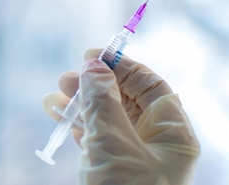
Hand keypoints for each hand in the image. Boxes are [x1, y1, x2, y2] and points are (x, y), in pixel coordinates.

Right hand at [42, 50, 199, 184]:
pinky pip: (97, 140)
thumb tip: (93, 66)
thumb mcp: (113, 142)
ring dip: (82, 105)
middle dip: (96, 85)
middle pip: (127, 100)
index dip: (122, 67)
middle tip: (67, 78)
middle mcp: (156, 144)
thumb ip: (102, 100)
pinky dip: (78, 126)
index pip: (151, 87)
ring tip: (56, 96)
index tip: (92, 56)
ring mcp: (134, 159)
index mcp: (173, 135)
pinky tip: (58, 116)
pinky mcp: (115, 172)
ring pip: (108, 120)